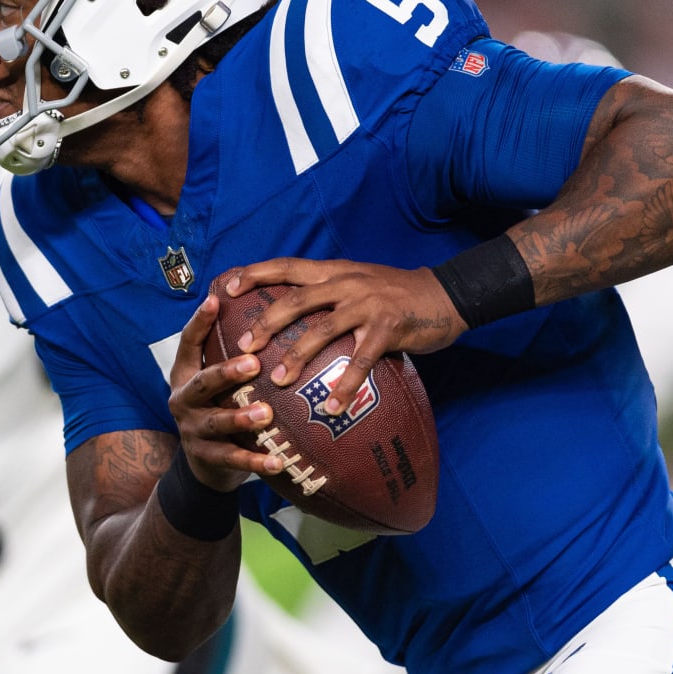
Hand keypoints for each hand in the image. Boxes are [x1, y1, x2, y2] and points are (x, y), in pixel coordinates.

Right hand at [167, 294, 286, 489]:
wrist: (204, 464)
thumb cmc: (220, 407)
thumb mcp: (218, 382)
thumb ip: (231, 356)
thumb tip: (269, 311)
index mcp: (185, 374)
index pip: (188, 343)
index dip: (199, 322)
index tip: (214, 300)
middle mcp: (183, 399)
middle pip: (201, 382)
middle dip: (226, 373)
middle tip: (253, 363)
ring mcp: (191, 430)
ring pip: (215, 422)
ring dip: (239, 418)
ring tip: (266, 414)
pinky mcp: (204, 457)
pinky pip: (230, 459)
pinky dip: (253, 461)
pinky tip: (276, 460)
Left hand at [223, 258, 465, 418]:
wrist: (446, 294)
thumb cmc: (396, 292)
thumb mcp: (357, 280)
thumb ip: (327, 292)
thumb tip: (291, 310)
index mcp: (334, 271)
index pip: (286, 266)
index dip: (255, 274)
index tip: (226, 288)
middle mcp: (345, 283)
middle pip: (295, 300)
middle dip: (265, 325)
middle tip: (244, 349)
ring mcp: (366, 305)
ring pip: (321, 330)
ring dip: (297, 357)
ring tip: (279, 381)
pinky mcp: (387, 328)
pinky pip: (360, 360)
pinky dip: (346, 385)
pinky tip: (333, 407)